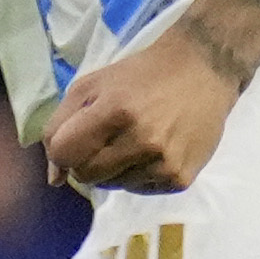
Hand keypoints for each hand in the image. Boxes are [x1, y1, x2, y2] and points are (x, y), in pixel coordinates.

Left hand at [37, 24, 247, 199]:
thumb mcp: (91, 86)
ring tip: (135, 141)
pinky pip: (141, 189)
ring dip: (115, 168)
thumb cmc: (141, 75)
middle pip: (86, 176)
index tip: (78, 137)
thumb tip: (55, 178)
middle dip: (86, 161)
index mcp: (115, 111)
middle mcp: (142, 140)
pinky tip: (154, 151)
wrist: (204, 69)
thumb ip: (59, 127)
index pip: (64, 154)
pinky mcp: (181, 178)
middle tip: (106, 140)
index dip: (63, 148)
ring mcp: (164, 163)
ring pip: (112, 185)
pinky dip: (140, 174)